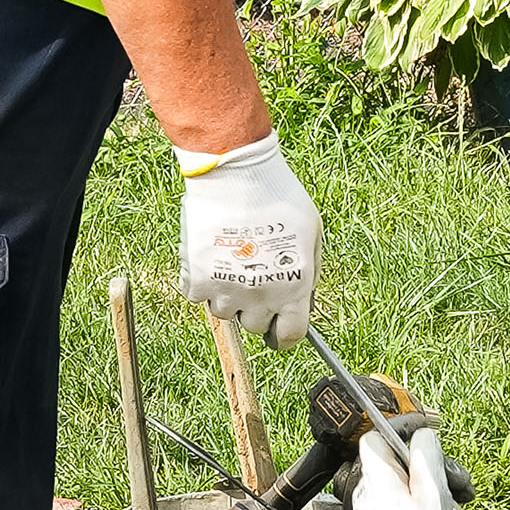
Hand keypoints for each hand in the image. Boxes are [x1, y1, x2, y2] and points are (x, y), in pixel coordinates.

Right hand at [177, 133, 321, 346]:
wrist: (235, 174)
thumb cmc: (278, 196)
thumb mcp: (313, 233)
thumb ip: (310, 271)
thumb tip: (303, 297)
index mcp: (294, 288)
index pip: (290, 335)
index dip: (284, 332)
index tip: (278, 327)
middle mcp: (261, 296)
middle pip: (255, 325)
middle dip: (257, 308)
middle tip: (253, 279)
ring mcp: (226, 290)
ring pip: (225, 312)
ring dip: (228, 295)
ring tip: (230, 262)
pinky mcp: (197, 279)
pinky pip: (197, 295)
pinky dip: (200, 282)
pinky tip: (209, 257)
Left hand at [351, 425, 457, 509]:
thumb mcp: (432, 491)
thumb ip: (426, 455)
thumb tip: (422, 435)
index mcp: (378, 476)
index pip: (377, 435)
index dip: (402, 428)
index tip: (425, 433)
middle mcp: (369, 491)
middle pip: (397, 462)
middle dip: (429, 466)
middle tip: (455, 481)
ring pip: (403, 485)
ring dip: (431, 488)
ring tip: (456, 504)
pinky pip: (400, 505)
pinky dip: (421, 505)